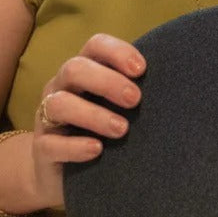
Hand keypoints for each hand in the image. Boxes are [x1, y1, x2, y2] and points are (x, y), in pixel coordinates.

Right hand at [33, 33, 145, 206]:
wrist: (61, 171)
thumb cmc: (100, 127)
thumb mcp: (117, 105)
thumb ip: (134, 90)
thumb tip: (176, 83)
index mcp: (84, 70)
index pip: (95, 45)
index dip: (117, 52)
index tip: (142, 69)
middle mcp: (61, 86)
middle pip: (75, 68)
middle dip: (107, 81)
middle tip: (136, 100)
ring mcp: (47, 117)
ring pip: (59, 104)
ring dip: (93, 114)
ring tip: (122, 129)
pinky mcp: (41, 148)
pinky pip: (50, 143)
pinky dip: (75, 146)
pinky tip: (97, 150)